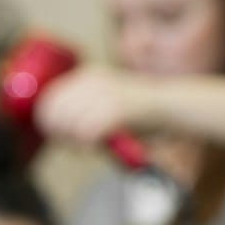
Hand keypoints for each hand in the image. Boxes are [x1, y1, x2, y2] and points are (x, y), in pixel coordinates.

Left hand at [32, 67, 162, 148]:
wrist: (176, 108)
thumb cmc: (146, 114)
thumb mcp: (112, 102)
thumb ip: (88, 108)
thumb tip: (61, 129)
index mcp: (88, 75)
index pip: (51, 96)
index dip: (48, 118)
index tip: (55, 134)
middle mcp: (93, 81)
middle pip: (55, 108)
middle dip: (57, 131)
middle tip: (69, 146)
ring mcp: (105, 94)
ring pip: (68, 121)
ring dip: (70, 140)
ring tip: (80, 150)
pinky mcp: (117, 110)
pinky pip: (87, 131)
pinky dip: (83, 144)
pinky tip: (88, 150)